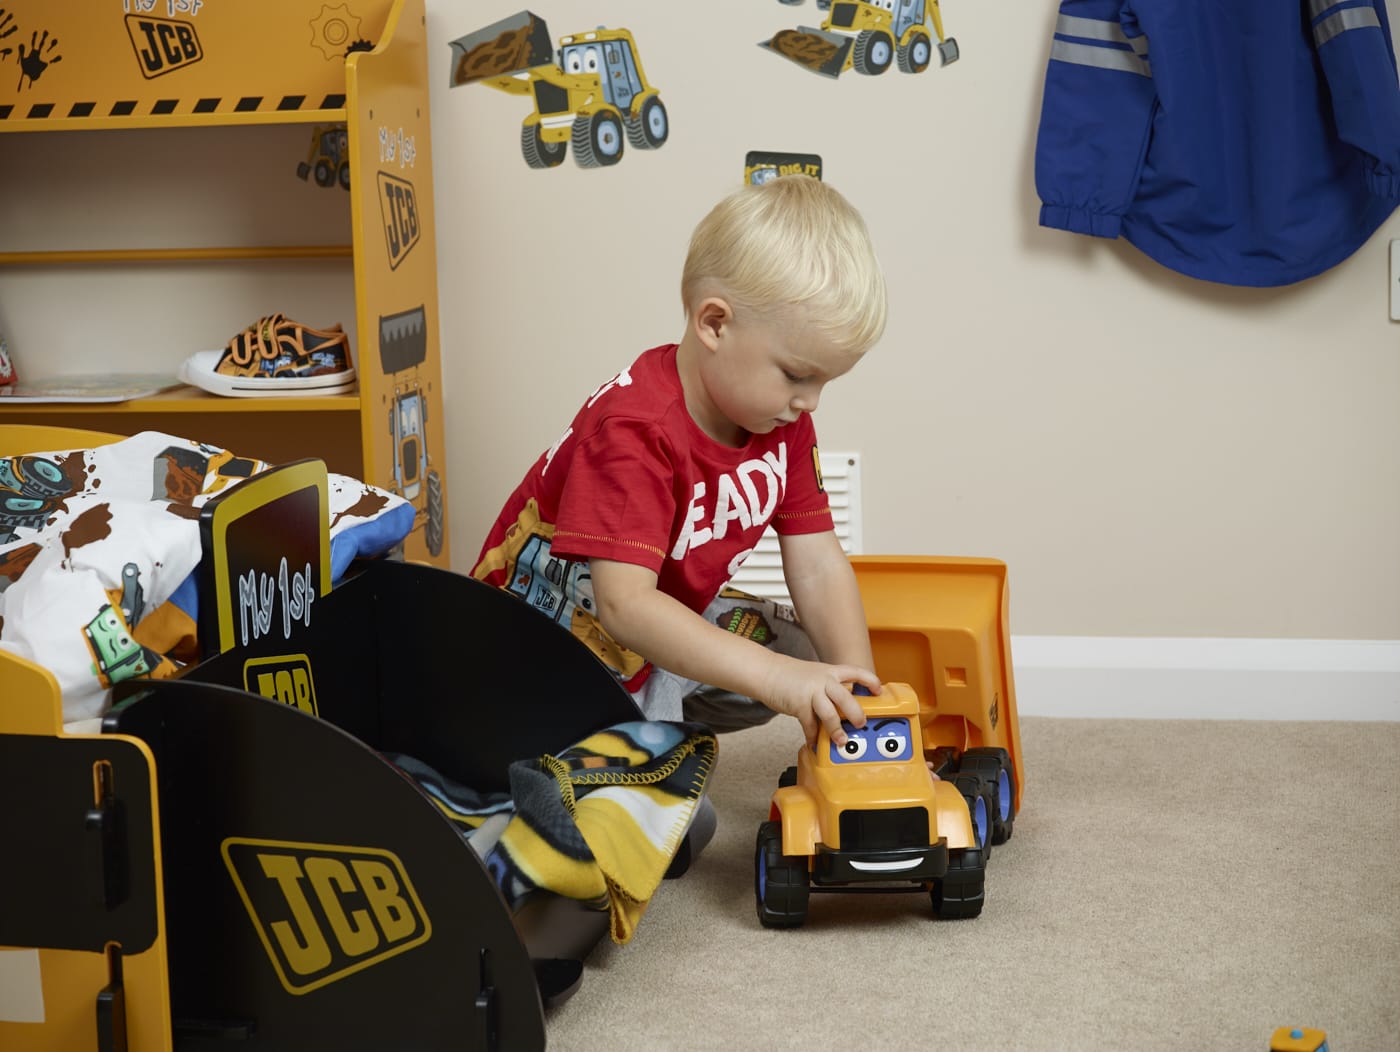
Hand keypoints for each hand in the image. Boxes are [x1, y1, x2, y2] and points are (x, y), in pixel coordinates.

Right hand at [760, 655, 879, 748]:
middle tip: (861, 724)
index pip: (856, 672)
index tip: (878, 691)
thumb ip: (831, 687)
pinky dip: (812, 737)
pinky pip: (809, 725)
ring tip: (841, 741)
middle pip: (846, 697)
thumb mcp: (816, 674)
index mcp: (831, 671)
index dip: (870, 681)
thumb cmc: (791, 676)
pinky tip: (813, 744)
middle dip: (856, 713)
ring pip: (829, 714)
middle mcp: (823, 680)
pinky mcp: (798, 704)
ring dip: (836, 730)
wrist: (766, 671)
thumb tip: (846, 706)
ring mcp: (811, 692)